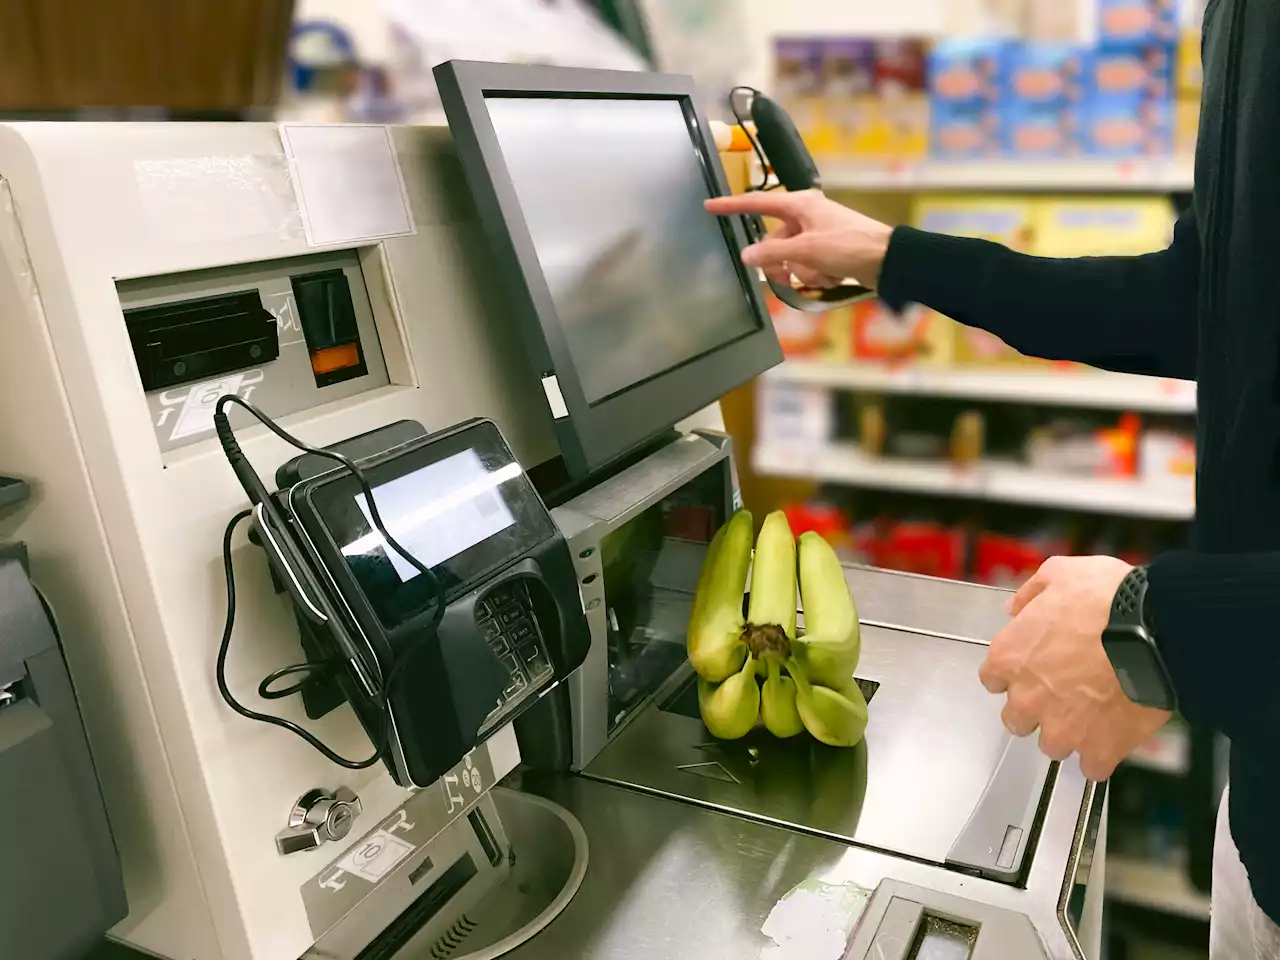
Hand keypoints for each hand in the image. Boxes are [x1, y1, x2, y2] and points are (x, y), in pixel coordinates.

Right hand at [703, 190, 892, 288]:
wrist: (887, 260)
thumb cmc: (847, 246)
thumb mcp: (806, 250)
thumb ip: (772, 253)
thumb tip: (747, 256)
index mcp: (799, 205)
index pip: (757, 203)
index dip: (732, 206)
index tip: (709, 205)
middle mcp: (806, 216)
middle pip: (774, 241)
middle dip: (782, 263)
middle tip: (788, 276)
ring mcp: (817, 234)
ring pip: (791, 258)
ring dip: (803, 272)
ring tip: (822, 276)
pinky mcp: (828, 251)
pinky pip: (807, 266)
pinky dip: (816, 275)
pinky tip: (832, 278)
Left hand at [979, 556, 1171, 781]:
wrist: (1157, 627)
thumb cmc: (1107, 598)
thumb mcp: (1059, 573)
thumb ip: (1030, 594)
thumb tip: (1015, 609)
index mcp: (1009, 657)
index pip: (992, 679)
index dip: (1014, 673)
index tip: (1032, 668)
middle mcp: (1027, 698)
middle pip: (1017, 719)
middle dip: (1036, 708)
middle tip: (1063, 693)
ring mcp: (1062, 728)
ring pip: (1052, 745)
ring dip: (1069, 733)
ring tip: (1093, 713)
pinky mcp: (1099, 748)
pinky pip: (1092, 767)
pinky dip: (1101, 755)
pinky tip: (1112, 737)